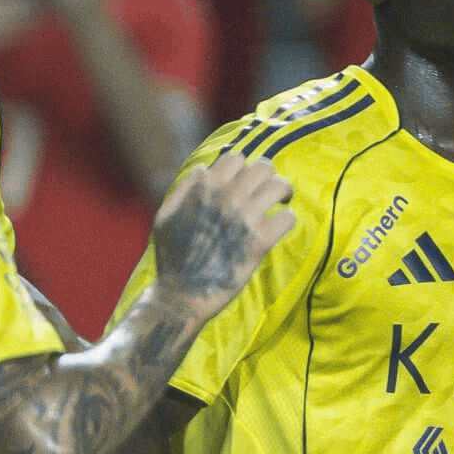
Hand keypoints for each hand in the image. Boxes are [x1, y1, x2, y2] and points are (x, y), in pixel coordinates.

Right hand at [150, 154, 295, 311]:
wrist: (181, 295)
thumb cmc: (172, 256)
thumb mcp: (166, 215)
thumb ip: (185, 188)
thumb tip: (205, 170)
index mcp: (205, 187)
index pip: (235, 158)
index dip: (243, 169)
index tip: (245, 182)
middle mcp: (227, 197)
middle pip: (262, 167)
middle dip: (268, 177)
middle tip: (268, 192)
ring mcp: (245, 218)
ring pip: (279, 186)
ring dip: (283, 193)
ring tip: (281, 203)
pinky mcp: (260, 242)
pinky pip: (288, 218)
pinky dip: (287, 221)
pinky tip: (278, 228)